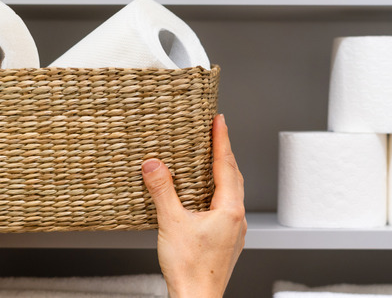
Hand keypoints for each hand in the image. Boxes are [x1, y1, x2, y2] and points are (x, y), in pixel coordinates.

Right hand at [142, 114, 245, 297]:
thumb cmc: (190, 270)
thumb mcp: (171, 223)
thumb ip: (162, 191)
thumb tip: (154, 165)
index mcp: (229, 210)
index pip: (226, 165)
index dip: (221, 140)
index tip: (219, 121)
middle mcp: (237, 219)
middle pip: (233, 176)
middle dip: (224, 153)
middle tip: (217, 133)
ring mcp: (235, 232)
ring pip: (232, 193)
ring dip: (223, 173)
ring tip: (212, 160)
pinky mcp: (227, 242)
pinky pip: (226, 208)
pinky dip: (218, 193)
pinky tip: (206, 197)